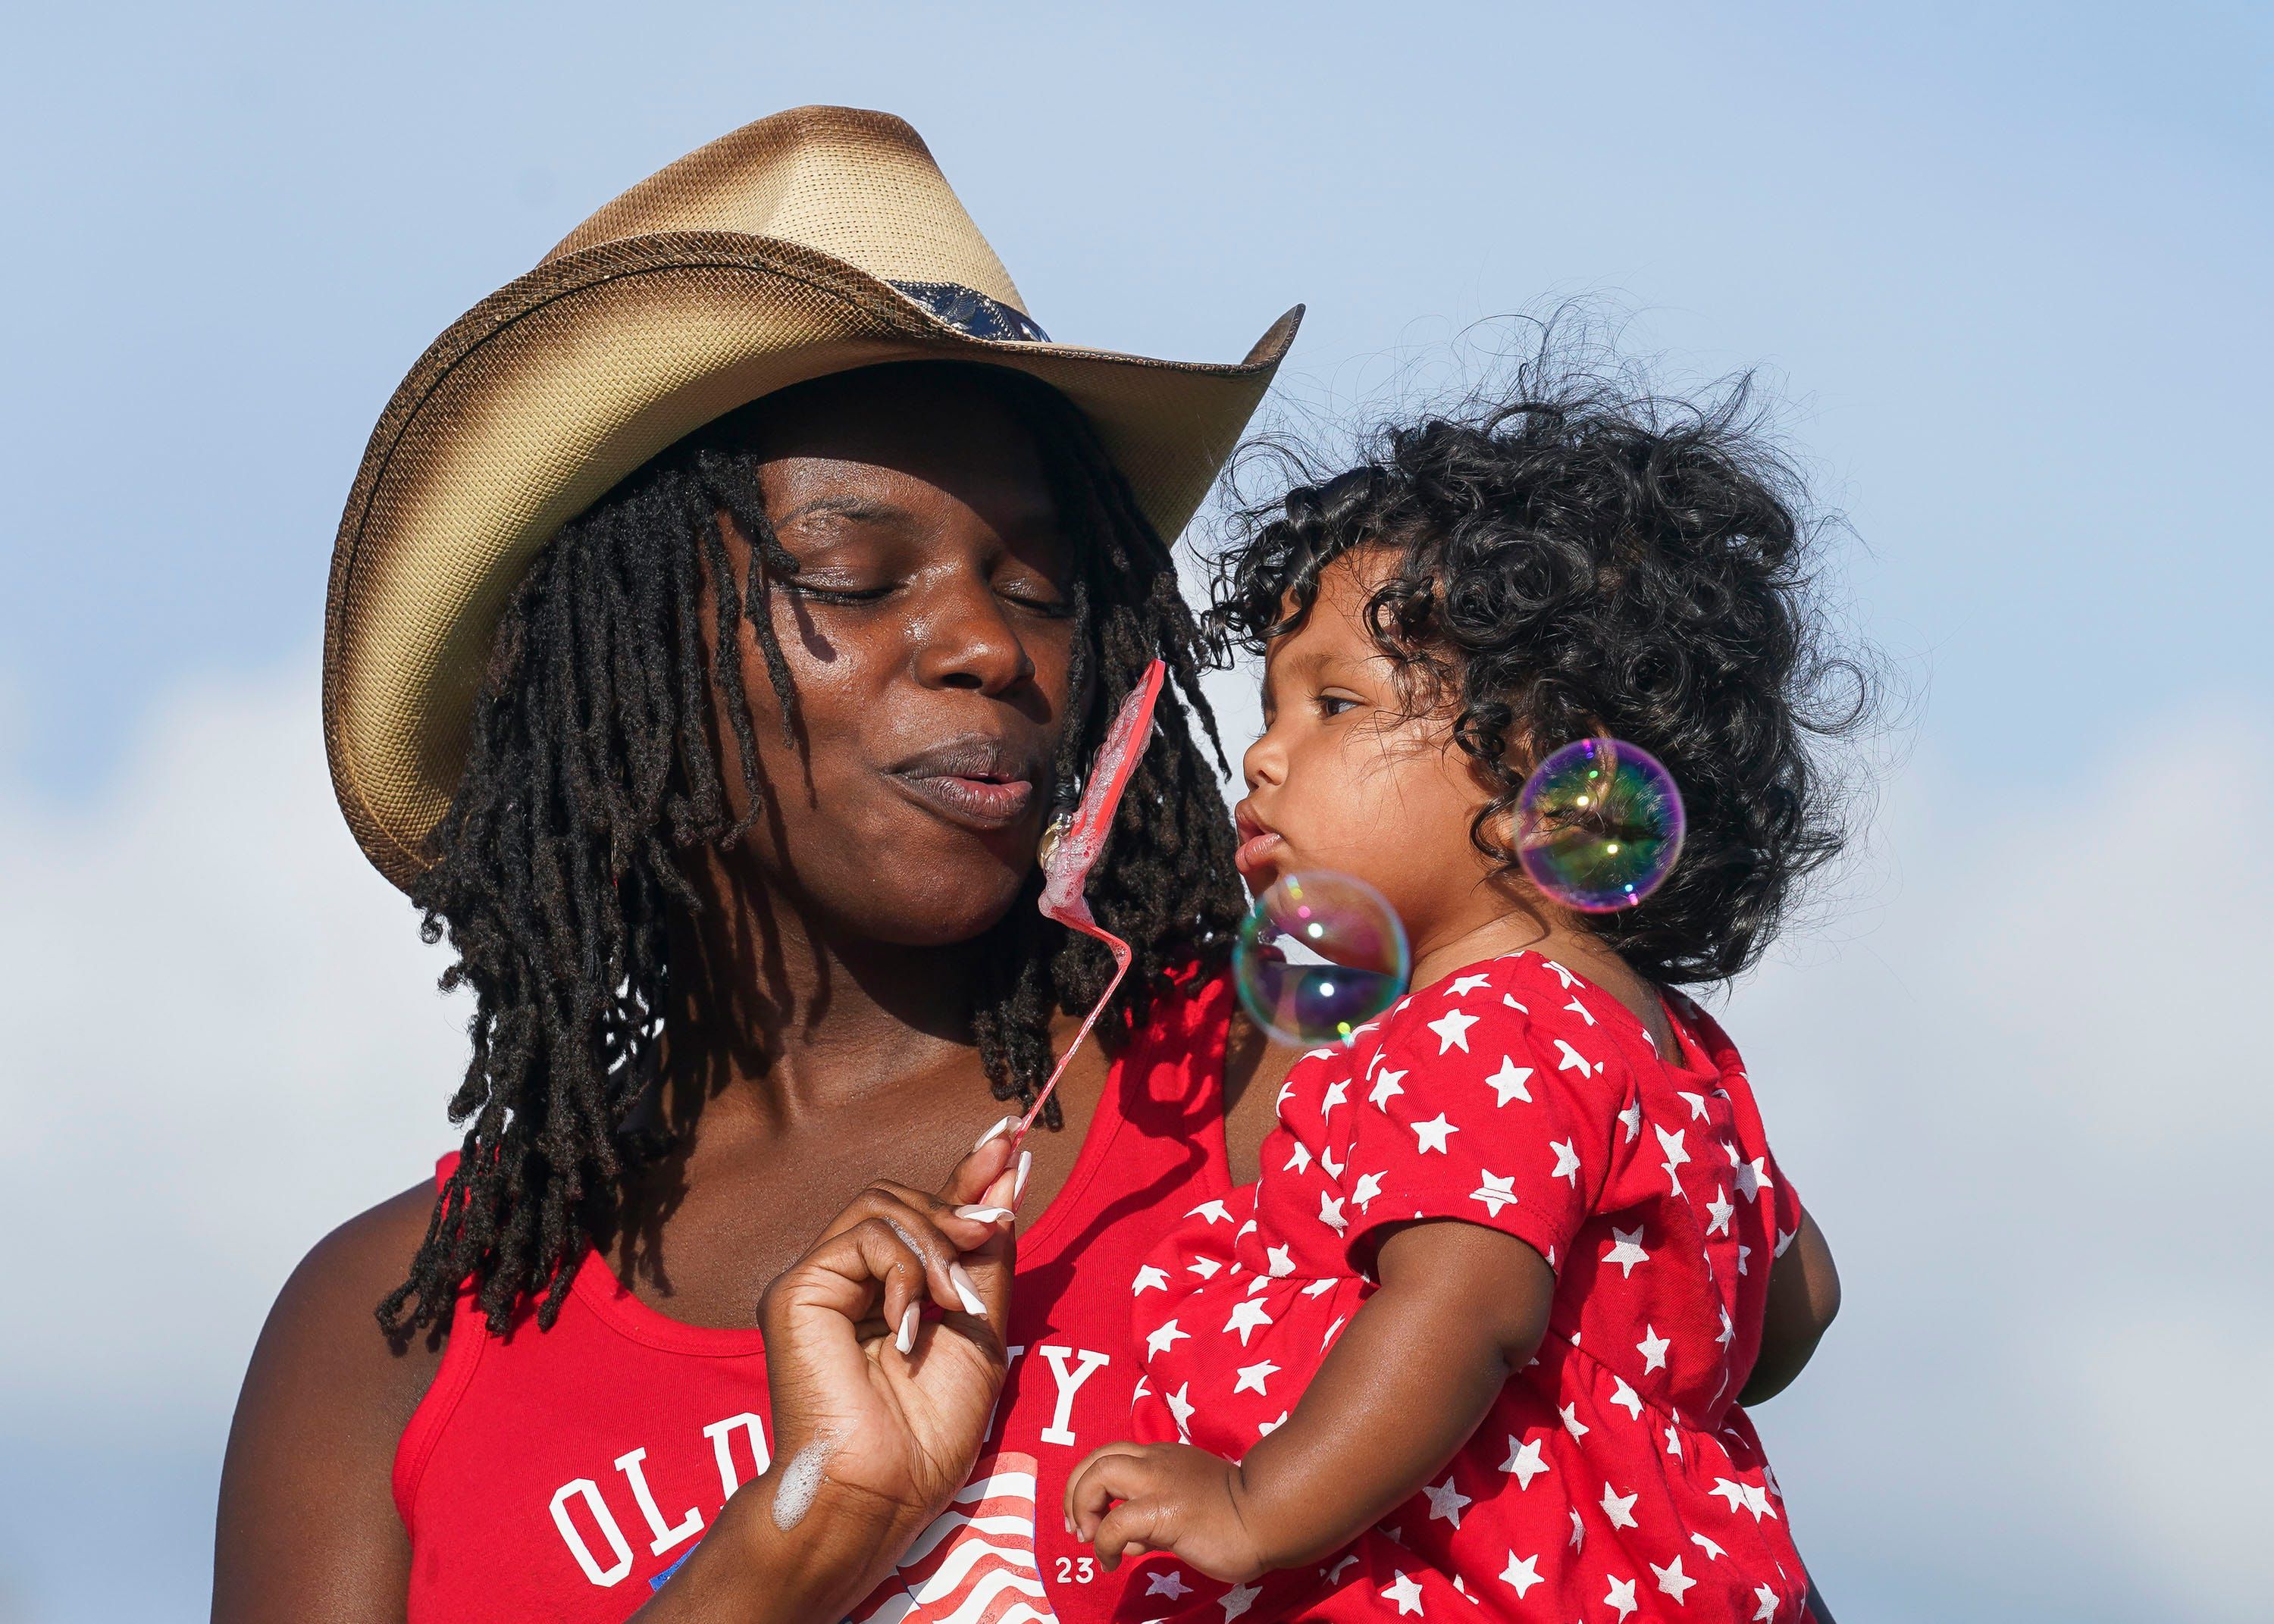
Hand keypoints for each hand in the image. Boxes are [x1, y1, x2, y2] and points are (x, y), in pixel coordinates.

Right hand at [742, 1119, 1023, 1599]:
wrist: (883, 1491)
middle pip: (900, 1196)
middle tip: (991, 1235)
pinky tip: (913, 1323)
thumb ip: (987, 1257)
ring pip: (882, 1205)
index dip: (965, 1174)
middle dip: (955, 1206)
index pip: (923, 1211)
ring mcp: (816, 1281)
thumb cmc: (929, 1429)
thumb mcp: (980, 1329)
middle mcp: (845, 1278)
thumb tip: (1009, 1174)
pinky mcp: (796, 1291)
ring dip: (935, 1243)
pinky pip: (865, 1238)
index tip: (1007, 1137)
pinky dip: (904, 1271)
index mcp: (886, 1289)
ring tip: (954, 1302)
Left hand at [1064, 1440, 1269, 1583]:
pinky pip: (1115, 1522)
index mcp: (1162, 1458)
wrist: (1270, 1516)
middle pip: (1095, 1459)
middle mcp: (1156, 1462)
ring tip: (1091, 1541)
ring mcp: (1159, 1482)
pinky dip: (1104, 1543)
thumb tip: (1124, 1541)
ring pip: (1098, 1475)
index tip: (1088, 1519)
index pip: (1111, 1455)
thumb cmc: (1236, 1516)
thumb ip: (1153, 1516)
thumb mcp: (1185, 1507)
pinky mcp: (1164, 1511)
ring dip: (1082, 1508)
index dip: (1088, 1483)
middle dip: (1075, 1493)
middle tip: (1079, 1529)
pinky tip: (1112, 1562)